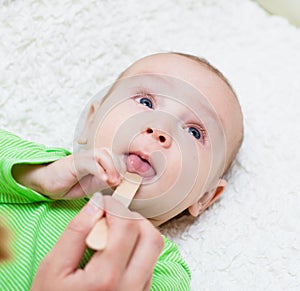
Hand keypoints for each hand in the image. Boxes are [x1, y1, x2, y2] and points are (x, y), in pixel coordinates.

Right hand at [13, 149, 123, 198]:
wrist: (46, 182)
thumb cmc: (71, 184)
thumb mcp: (93, 185)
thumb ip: (107, 182)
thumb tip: (123, 182)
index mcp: (100, 161)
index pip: (118, 159)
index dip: (128, 166)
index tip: (136, 177)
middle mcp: (93, 156)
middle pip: (113, 154)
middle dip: (121, 167)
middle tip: (122, 182)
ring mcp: (83, 157)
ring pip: (102, 154)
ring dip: (111, 167)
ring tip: (114, 181)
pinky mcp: (74, 162)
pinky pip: (89, 163)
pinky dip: (98, 169)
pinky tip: (104, 179)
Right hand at [31, 194, 163, 290]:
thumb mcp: (53, 268)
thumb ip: (76, 232)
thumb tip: (96, 204)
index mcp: (106, 279)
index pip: (127, 226)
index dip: (115, 206)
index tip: (103, 203)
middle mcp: (130, 288)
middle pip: (150, 236)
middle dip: (132, 217)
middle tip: (112, 216)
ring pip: (154, 249)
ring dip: (138, 231)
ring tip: (115, 232)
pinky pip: (150, 263)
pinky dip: (138, 247)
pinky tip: (119, 250)